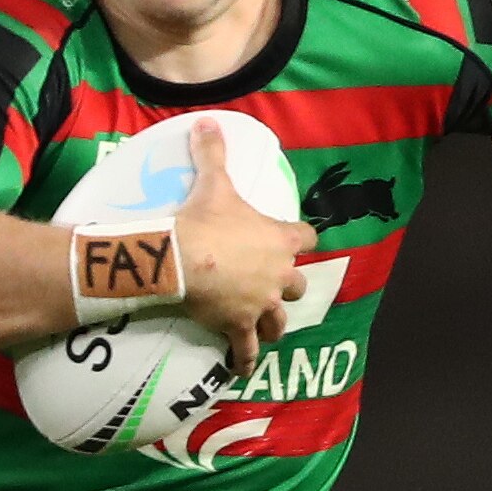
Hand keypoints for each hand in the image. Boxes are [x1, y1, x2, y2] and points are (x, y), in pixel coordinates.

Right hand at [174, 119, 317, 376]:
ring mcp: (262, 303)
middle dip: (288, 285)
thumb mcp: (213, 182)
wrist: (184, 257)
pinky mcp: (240, 326)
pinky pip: (247, 349)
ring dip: (273, 324)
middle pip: (297, 284)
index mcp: (279, 238)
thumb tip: (207, 120)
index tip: (297, 240)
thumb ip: (213, 153)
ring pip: (278, 320)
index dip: (302, 239)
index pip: (307, 237)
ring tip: (265, 329)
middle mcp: (279, 274)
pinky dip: (245, 360)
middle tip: (274, 287)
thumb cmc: (204, 219)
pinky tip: (243, 370)